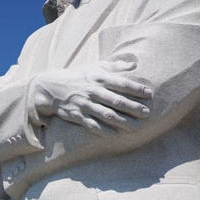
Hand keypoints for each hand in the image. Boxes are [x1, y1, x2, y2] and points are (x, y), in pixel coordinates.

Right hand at [31, 61, 151, 133]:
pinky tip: (116, 134)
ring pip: (106, 114)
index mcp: (98, 78)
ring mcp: (84, 104)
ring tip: (136, 126)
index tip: (149, 93)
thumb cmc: (77, 76)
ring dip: (122, 121)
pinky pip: (92, 125)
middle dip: (133, 107)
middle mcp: (92, 91)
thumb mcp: (94, 67)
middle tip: (147, 113)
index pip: (121, 83)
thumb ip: (115, 66)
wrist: (50, 88)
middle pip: (116, 100)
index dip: (136, 88)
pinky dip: (104, 130)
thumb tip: (134, 64)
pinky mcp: (77, 116)